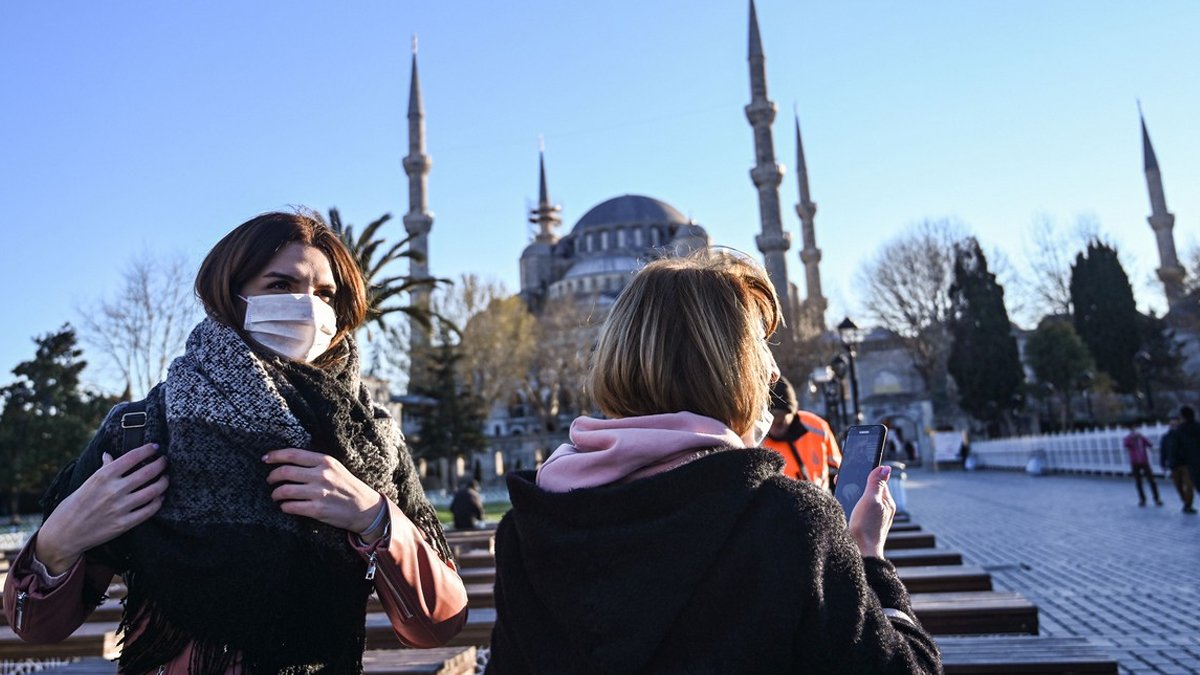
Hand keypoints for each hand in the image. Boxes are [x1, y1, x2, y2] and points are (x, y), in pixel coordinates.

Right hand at [36, 444, 167, 574]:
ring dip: (163, 482)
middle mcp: (113, 490)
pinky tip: (160, 497)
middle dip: (161, 464)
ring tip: (166, 478)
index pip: (132, 457)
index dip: (147, 450)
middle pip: (147, 472)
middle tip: (165, 461)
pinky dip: (158, 502)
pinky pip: (149, 511)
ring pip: (153, 491)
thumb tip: (108, 455)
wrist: (64, 535)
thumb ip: (102, 470)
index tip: (155, 447)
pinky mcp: (124, 524)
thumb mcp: (86, 484)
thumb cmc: (72, 506)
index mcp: (103, 477)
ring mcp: (120, 508)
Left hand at [263, 448, 383, 536]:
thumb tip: (288, 462)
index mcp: (325, 461)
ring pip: (284, 490)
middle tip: (270, 481)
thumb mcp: (335, 468)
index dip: (275, 456)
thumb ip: (315, 464)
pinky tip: (287, 506)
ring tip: (276, 496)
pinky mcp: (317, 509)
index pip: (293, 454)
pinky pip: (291, 507)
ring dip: (276, 494)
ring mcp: (319, 492)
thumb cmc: (348, 487)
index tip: (265, 459)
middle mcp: (321, 475)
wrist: (365, 508)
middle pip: (285, 472)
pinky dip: (285, 506)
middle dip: (272, 477)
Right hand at [848, 465, 895, 558]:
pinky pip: (856, 510)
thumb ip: (876, 483)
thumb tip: (885, 468)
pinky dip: (849, 506)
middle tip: (844, 481)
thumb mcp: (871, 500)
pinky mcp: (863, 525)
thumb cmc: (866, 527)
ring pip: (861, 500)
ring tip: (843, 495)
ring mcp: (872, 518)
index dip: (866, 474)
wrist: (860, 553)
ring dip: (852, 496)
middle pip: (868, 490)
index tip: (854, 470)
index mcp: (887, 502)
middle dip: (857, 485)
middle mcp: (881, 510)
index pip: (878, 481)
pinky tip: (844, 509)